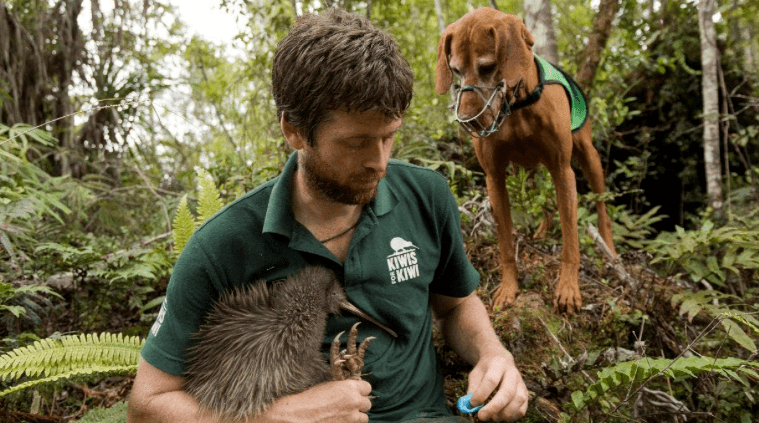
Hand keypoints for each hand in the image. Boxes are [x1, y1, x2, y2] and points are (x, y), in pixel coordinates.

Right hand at [256, 379, 371, 422]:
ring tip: (344, 415)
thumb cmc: (309, 399)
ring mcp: (352, 418)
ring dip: (356, 416)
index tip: (355, 392)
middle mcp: (354, 402)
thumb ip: (343, 388)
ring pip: (364, 417)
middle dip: (359, 404)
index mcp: (349, 388)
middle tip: (349, 405)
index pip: (368, 387)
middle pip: (367, 403)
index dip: (361, 390)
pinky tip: (339, 421)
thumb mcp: (328, 387)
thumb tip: (350, 390)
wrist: (298, 416)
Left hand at [466, 353, 527, 421]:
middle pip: (507, 392)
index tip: (472, 404)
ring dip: (504, 413)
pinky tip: (501, 417)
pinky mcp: (525, 393)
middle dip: (494, 407)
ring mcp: (521, 383)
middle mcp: (512, 373)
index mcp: (498, 364)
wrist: (500, 361)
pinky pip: (522, 408)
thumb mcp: (475, 374)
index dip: (481, 394)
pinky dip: (512, 417)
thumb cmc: (485, 370)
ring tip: (492, 417)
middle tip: (481, 416)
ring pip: (518, 400)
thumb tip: (470, 406)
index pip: (491, 380)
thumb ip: (473, 389)